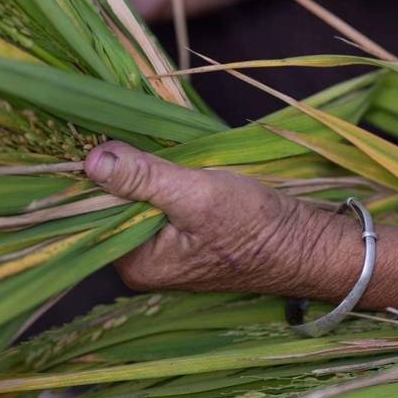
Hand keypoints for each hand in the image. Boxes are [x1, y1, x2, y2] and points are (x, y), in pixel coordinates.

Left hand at [84, 141, 349, 296]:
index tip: (97, 136)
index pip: (95, 213)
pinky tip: (169, 161)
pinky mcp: (183, 237)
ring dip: (143, 172)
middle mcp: (143, 264)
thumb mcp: (196, 195)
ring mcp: (164, 252)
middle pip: (114, 206)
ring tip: (148, 142)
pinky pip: (158, 203)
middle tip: (128, 133)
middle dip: (122, 170)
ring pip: (137, 201)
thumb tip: (91, 161)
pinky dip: (161, 180)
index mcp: (136, 264)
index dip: (96, 173)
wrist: (305, 244)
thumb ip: (143, 178)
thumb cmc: (255, 226)